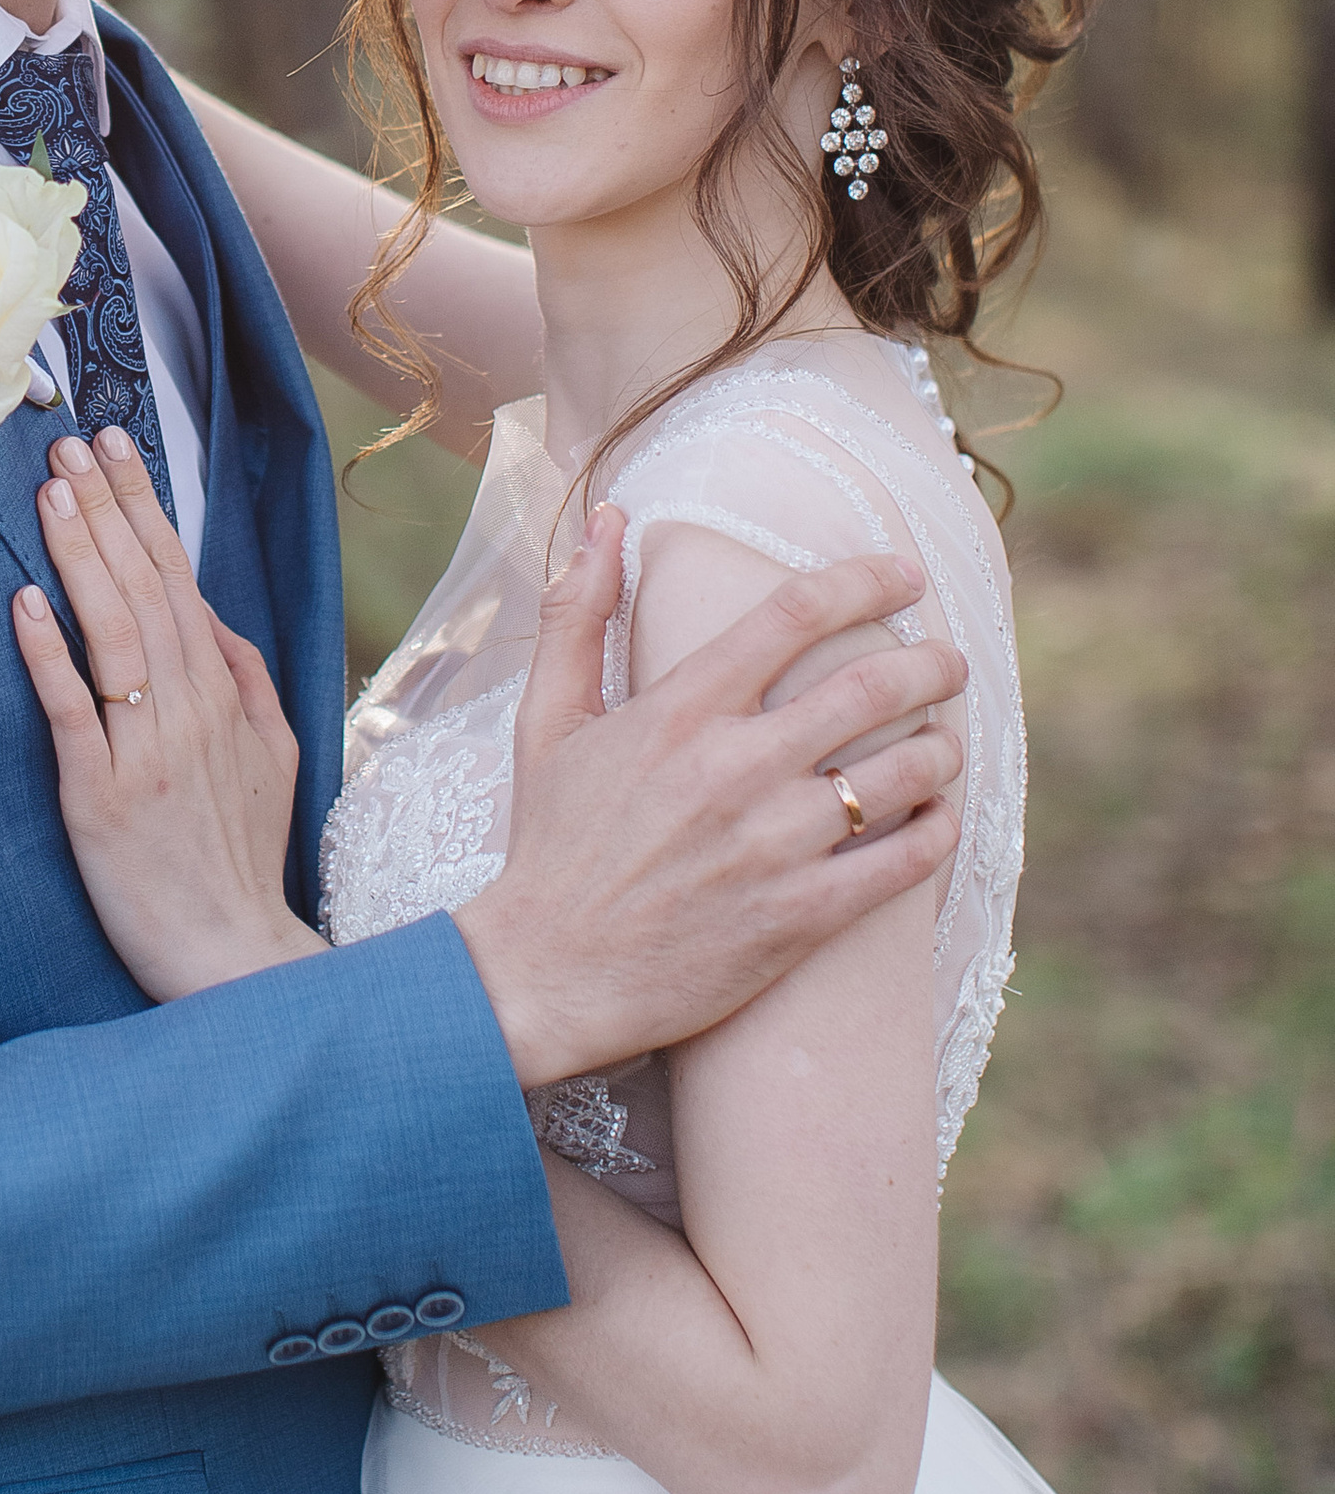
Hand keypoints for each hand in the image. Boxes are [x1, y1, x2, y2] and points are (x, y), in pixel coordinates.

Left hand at [11, 427, 322, 999]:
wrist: (232, 954)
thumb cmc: (242, 856)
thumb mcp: (276, 756)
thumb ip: (246, 678)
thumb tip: (208, 612)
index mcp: (224, 694)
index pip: (180, 579)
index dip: (145, 509)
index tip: (115, 448)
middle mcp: (189, 710)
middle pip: (144, 589)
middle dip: (106, 509)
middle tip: (68, 444)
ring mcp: (145, 751)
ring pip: (112, 634)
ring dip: (80, 558)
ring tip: (51, 495)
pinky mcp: (101, 797)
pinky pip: (75, 713)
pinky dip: (51, 656)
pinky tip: (27, 604)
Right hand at [458, 509, 967, 1090]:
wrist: (546, 975)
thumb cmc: (550, 843)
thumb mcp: (547, 719)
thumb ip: (578, 612)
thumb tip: (607, 518)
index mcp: (678, 711)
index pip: (793, 615)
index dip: (863, 580)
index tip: (904, 574)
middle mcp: (733, 769)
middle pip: (869, 688)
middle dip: (929, 664)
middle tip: (949, 661)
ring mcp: (771, 846)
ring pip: (900, 774)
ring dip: (942, 748)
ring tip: (946, 741)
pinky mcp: (798, 918)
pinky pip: (901, 862)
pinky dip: (938, 832)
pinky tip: (940, 818)